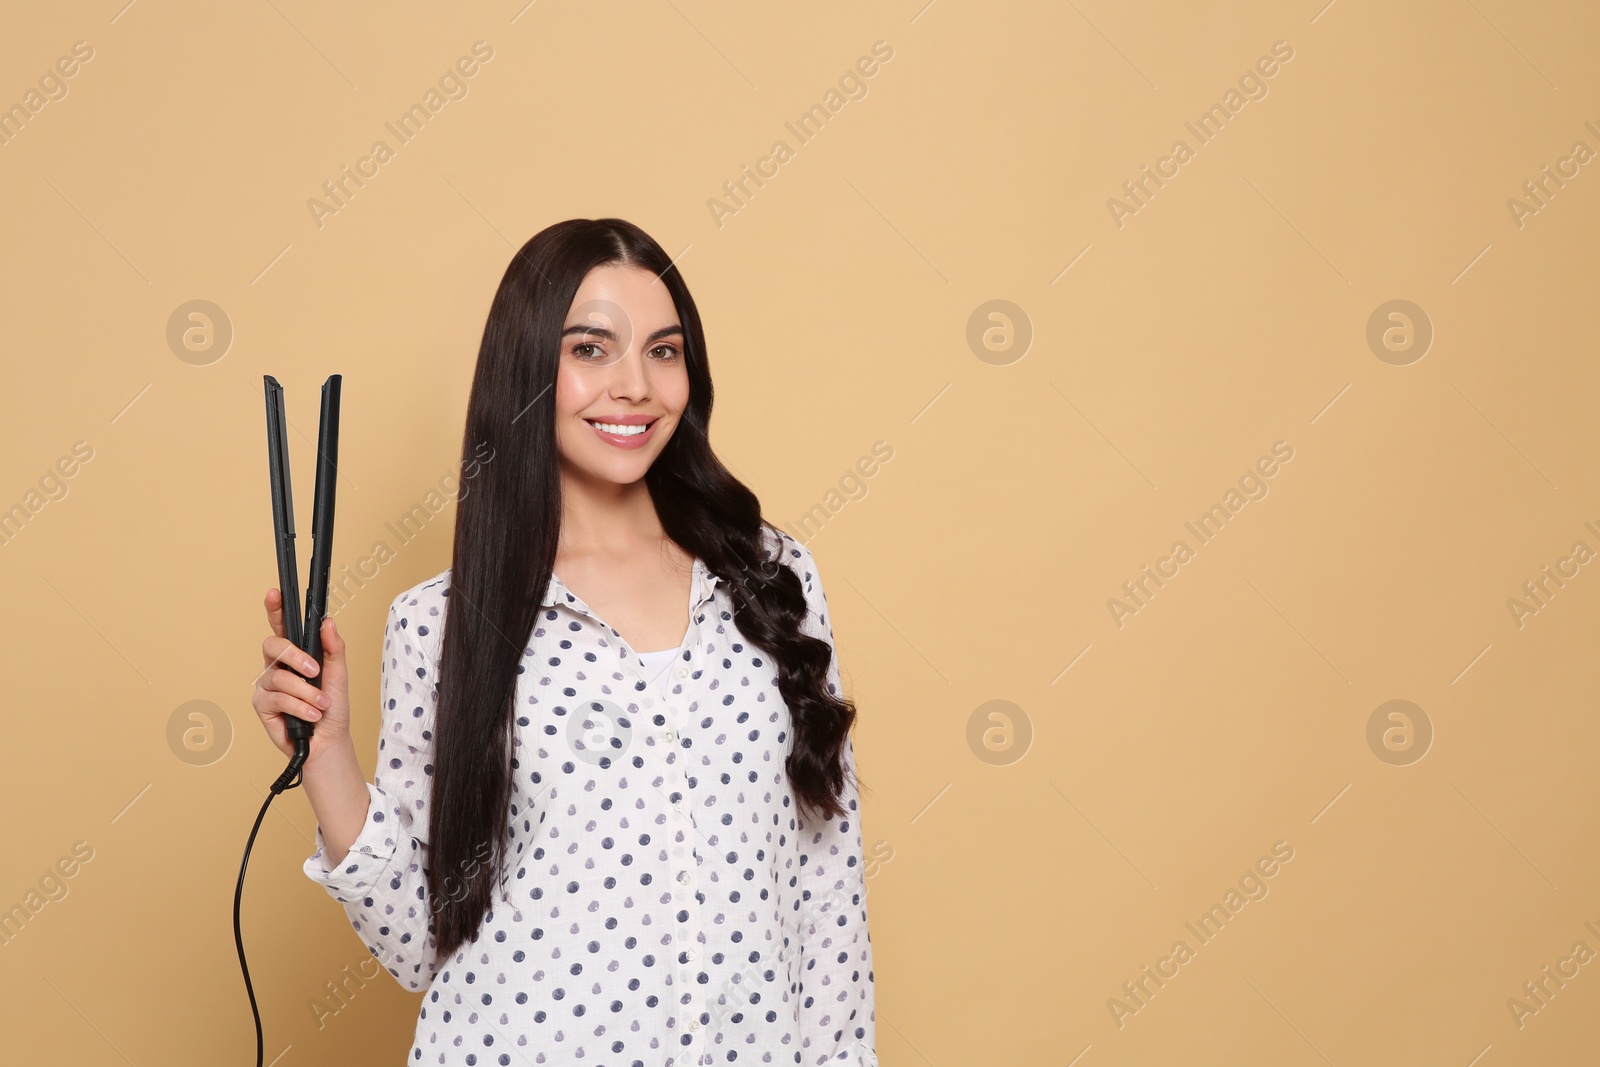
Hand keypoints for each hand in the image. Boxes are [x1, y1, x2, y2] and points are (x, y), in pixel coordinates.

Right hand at [252, 588, 352, 763]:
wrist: (329, 740)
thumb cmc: (332, 707)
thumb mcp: (339, 674)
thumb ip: (334, 648)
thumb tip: (328, 622)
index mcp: (295, 653)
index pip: (281, 626)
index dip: (275, 608)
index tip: (275, 592)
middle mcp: (277, 665)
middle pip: (273, 645)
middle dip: (294, 656)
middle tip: (315, 671)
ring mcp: (267, 685)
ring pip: (279, 677)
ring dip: (306, 693)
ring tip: (321, 705)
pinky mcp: (262, 705)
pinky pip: (277, 698)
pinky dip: (299, 707)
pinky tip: (310, 716)